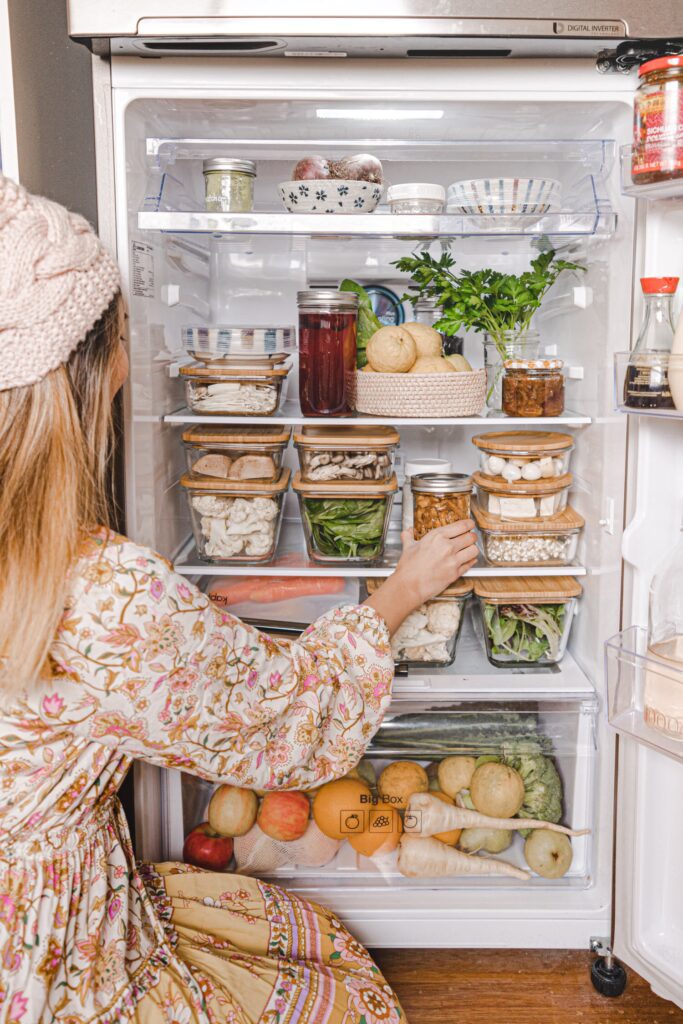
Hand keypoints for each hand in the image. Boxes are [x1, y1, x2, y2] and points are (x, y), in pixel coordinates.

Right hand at [363, 520, 477, 635]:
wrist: (409, 586)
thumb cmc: (408, 568)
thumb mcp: (408, 547)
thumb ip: (409, 537)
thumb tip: (408, 531)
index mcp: (437, 537)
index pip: (461, 526)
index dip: (469, 524)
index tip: (470, 524)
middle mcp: (447, 547)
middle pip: (471, 537)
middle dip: (472, 537)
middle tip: (470, 538)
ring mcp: (453, 560)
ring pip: (474, 550)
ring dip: (472, 549)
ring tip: (469, 549)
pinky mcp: (456, 573)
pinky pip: (470, 565)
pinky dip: (470, 562)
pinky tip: (467, 561)